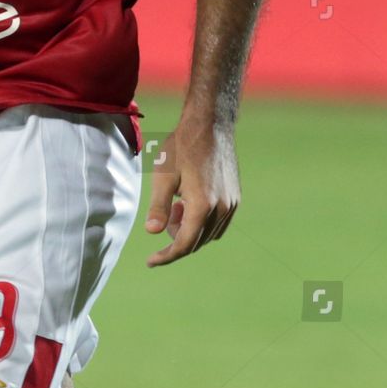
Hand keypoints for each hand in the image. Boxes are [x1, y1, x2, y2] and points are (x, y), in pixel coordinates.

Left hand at [144, 118, 239, 266]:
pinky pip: (218, 224)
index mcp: (202, 206)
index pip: (184, 244)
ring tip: (177, 204)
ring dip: (190, 230)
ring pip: (208, 234)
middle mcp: (222, 209)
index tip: (151, 261)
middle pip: (196, 242)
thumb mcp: (163, 176)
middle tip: (165, 214)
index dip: (166, 256)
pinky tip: (189, 202)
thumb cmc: (182, 148)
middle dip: (176, 237)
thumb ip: (158, 207)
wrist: (211, 126)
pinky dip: (202, 223)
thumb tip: (152, 233)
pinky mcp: (235, 198)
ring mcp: (232, 204)